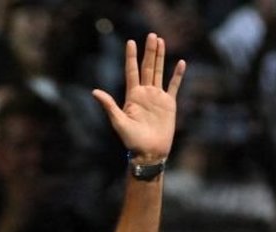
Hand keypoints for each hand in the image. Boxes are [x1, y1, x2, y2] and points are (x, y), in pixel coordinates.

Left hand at [91, 33, 185, 160]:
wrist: (149, 152)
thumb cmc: (132, 141)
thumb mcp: (118, 122)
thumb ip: (109, 105)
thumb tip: (94, 92)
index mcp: (132, 96)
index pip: (131, 71)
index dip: (131, 57)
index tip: (131, 42)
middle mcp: (145, 93)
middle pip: (147, 67)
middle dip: (149, 51)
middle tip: (152, 35)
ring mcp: (157, 97)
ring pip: (159, 72)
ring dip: (160, 57)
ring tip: (161, 41)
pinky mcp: (169, 104)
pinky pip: (174, 86)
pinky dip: (177, 75)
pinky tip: (180, 63)